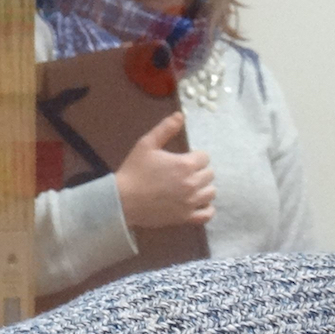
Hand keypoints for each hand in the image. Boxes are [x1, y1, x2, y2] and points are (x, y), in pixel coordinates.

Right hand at [113, 111, 214, 228]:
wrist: (123, 200)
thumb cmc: (134, 170)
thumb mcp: (146, 144)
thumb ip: (165, 129)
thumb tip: (181, 115)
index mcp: (185, 164)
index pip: (205, 157)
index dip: (195, 156)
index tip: (184, 159)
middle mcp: (192, 183)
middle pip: (210, 174)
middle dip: (200, 170)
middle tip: (185, 172)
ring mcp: (190, 202)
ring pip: (211, 192)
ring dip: (204, 187)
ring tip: (191, 186)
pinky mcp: (185, 217)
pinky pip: (207, 214)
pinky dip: (206, 209)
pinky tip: (198, 203)